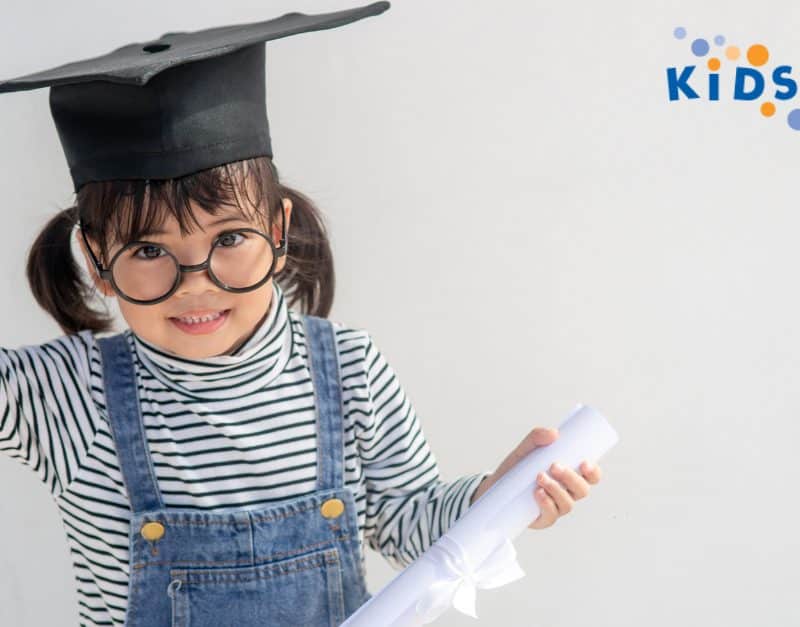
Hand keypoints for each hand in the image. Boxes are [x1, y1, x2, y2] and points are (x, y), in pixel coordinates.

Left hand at [469, 426, 602, 529]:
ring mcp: (556, 507)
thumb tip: (554, 433)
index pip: (591, 477)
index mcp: (569, 476)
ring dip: (556, 489)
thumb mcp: (525, 449)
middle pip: (582, 490)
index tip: (584, 463)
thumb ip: (537, 437)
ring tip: (540, 477)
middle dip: (571, 478)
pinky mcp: (543, 518)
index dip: (593, 472)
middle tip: (554, 465)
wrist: (495, 485)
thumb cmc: (517, 468)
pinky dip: (546, 503)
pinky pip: (551, 515)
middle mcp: (567, 493)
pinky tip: (538, 493)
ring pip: (568, 503)